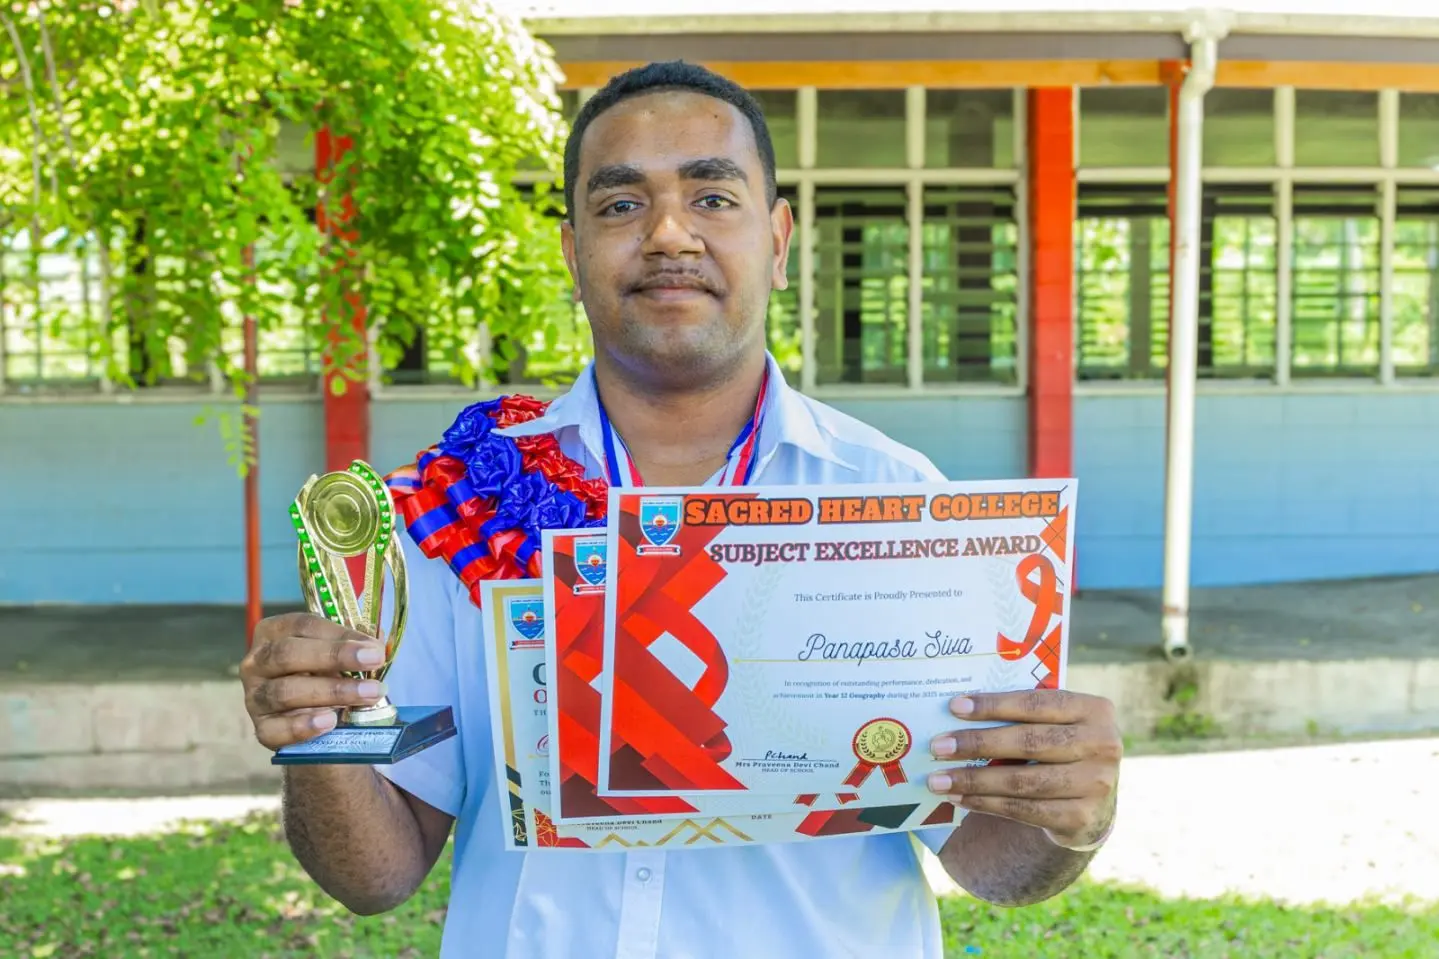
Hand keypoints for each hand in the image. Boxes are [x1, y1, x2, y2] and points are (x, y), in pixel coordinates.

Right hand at [239, 612, 389, 750]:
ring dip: (331, 692)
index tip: (374, 647)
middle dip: (335, 657)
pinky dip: (303, 726)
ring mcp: (254, 697)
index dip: (340, 635)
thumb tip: (378, 646)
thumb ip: (353, 646)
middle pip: (288, 654)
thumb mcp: (336, 653)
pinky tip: (330, 721)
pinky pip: (276, 729)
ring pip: (285, 692)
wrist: (311, 718)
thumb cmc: (323, 674)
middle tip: (373, 662)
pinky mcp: (261, 729)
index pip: (303, 626)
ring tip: (367, 694)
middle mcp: (256, 662)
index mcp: (274, 632)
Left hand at [925, 690, 1121, 850]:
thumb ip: (1023, 716)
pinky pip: (1024, 810)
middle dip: (977, 743)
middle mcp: (1103, 745)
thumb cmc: (1060, 748)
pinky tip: (960, 798)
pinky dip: (986, 804)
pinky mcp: (1082, 818)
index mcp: (1094, 710)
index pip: (1036, 704)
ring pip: (1022, 781)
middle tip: (938, 746)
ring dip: (974, 780)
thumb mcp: (1055, 724)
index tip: (954, 707)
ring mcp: (1097, 784)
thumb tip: (958, 712)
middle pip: (1028, 742)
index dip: (994, 706)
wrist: (1093, 801)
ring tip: (938, 779)